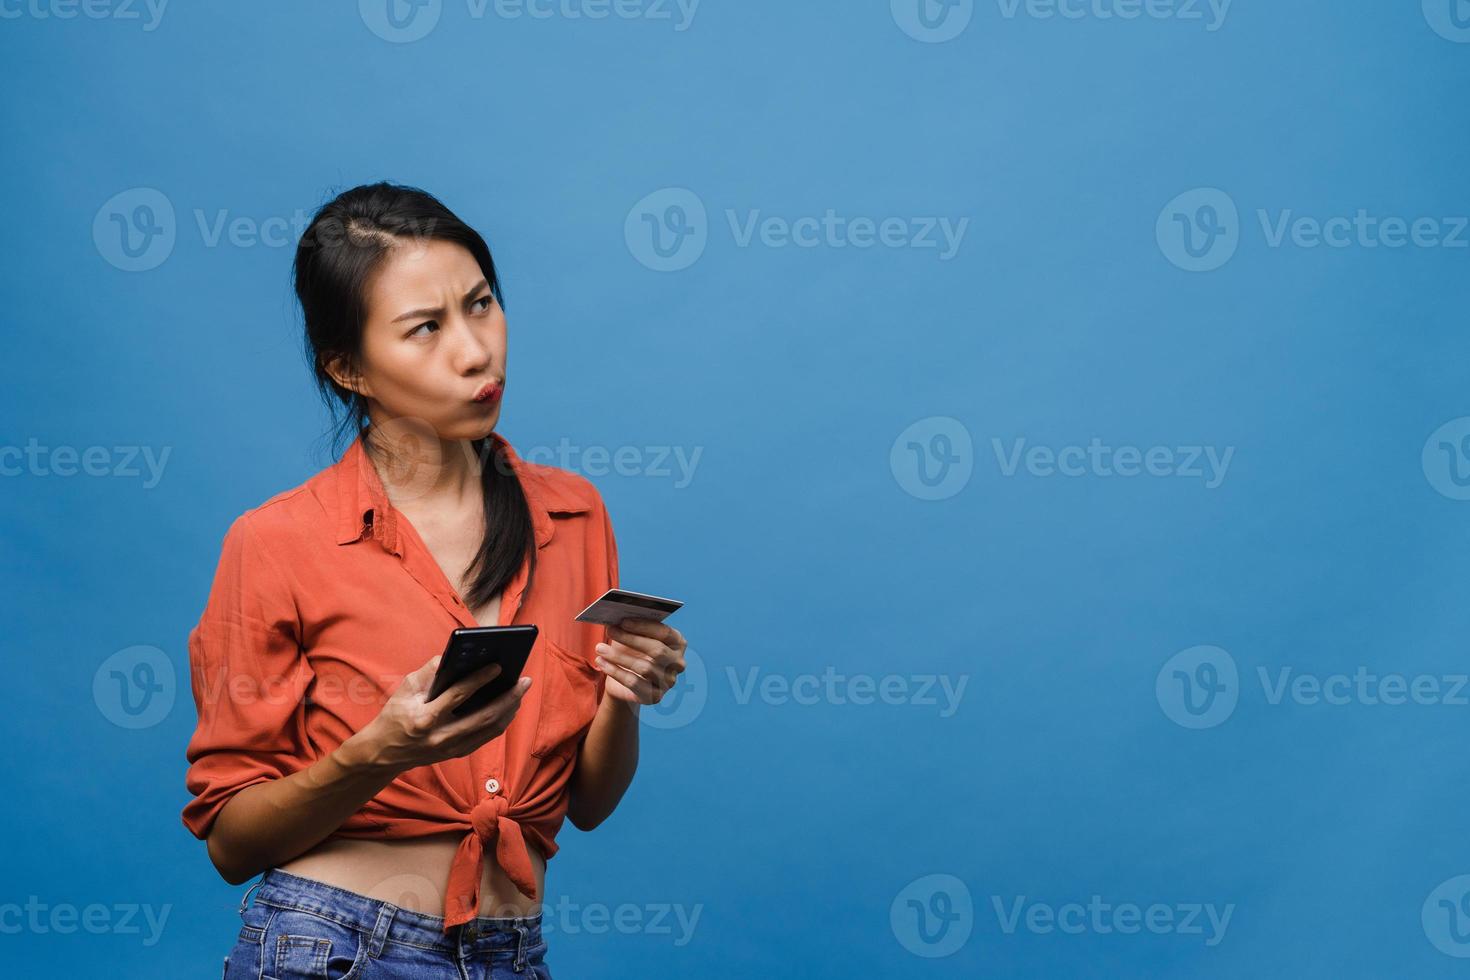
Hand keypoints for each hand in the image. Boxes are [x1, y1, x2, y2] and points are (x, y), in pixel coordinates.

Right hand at [341, 654, 531, 772]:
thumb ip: (429, 672)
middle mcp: (441, 736)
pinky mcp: (457, 754)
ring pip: (489, 730)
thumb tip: (455, 656)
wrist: (383, 753)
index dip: (480, 679)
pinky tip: (509, 706)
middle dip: (508, 698)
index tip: (498, 666)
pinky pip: (486, 737)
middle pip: (483, 717)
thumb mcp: (404, 689)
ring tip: (521, 691)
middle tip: (525, 680)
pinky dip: (501, 721)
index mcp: (425, 718)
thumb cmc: (395, 715)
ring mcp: (451, 749)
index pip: (458, 696)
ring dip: (509, 709)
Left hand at [594, 618, 686, 707]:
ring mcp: (669, 681)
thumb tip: (616, 618)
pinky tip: (602, 662)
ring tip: (600, 648)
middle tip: (610, 631)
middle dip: (631, 639)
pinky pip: (634, 683)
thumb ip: (631, 626)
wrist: (625, 680)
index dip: (644, 626)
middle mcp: (678, 663)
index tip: (623, 621)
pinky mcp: (655, 696)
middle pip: (657, 650)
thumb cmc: (632, 651)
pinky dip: (615, 671)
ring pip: (644, 668)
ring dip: (618, 656)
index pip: (665, 633)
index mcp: (678, 643)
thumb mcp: (633, 636)